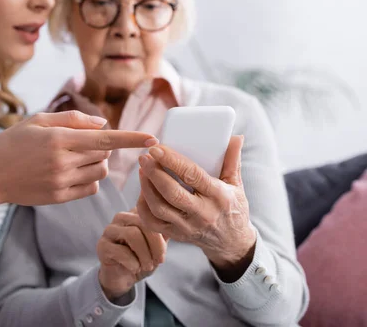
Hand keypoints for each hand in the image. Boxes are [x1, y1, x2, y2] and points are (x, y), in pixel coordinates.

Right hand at [0, 111, 157, 220]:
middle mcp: (63, 162)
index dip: (132, 138)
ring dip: (97, 162)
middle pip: (105, 154)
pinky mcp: (60, 197)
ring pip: (100, 171)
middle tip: (81, 141)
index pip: (105, 138)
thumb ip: (73, 119)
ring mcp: (62, 182)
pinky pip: (90, 187)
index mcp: (59, 139)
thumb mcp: (37, 121)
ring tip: (74, 157)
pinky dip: (89, 177)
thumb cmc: (12, 143)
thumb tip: (104, 123)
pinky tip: (70, 172)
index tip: (153, 138)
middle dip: (102, 145)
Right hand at [97, 210, 166, 300]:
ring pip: (132, 234)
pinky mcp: (102, 245)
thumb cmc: (141, 260)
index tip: (163, 255)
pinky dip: (132, 262)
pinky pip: (120, 250)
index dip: (161, 236)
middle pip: (143, 223)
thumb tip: (176, 226)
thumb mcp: (157, 248)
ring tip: (147, 266)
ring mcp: (109, 230)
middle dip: (155, 245)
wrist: (124, 278)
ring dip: (144, 255)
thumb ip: (165, 235)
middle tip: (158, 261)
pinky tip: (135, 268)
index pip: (152, 216)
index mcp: (136, 214)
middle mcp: (121, 217)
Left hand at [136, 136, 256, 281]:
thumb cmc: (233, 207)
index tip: (157, 148)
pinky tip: (143, 191)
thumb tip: (236, 137)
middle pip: (172, 193)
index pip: (192, 175)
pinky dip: (143, 206)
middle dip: (154, 173)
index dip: (172, 161)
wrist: (231, 243)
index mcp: (219, 197)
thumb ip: (232, 160)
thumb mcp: (236, 184)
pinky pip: (153, 223)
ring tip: (142, 170)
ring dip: (146, 188)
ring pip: (159, 208)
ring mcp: (187, 227)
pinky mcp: (176, 235)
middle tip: (144, 157)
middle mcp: (202, 213)